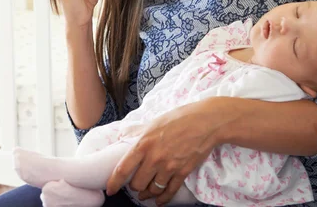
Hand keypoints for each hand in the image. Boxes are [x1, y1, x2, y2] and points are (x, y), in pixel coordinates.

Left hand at [106, 98, 234, 205]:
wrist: (206, 122)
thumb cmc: (180, 118)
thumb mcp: (154, 121)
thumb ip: (137, 130)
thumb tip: (123, 134)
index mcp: (144, 143)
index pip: (123, 168)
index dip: (114, 182)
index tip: (110, 189)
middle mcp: (154, 158)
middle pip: (137, 184)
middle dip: (134, 186)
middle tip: (134, 185)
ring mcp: (169, 167)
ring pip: (152, 190)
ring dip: (147, 194)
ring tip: (145, 194)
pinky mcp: (183, 172)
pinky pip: (169, 192)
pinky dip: (163, 199)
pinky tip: (159, 200)